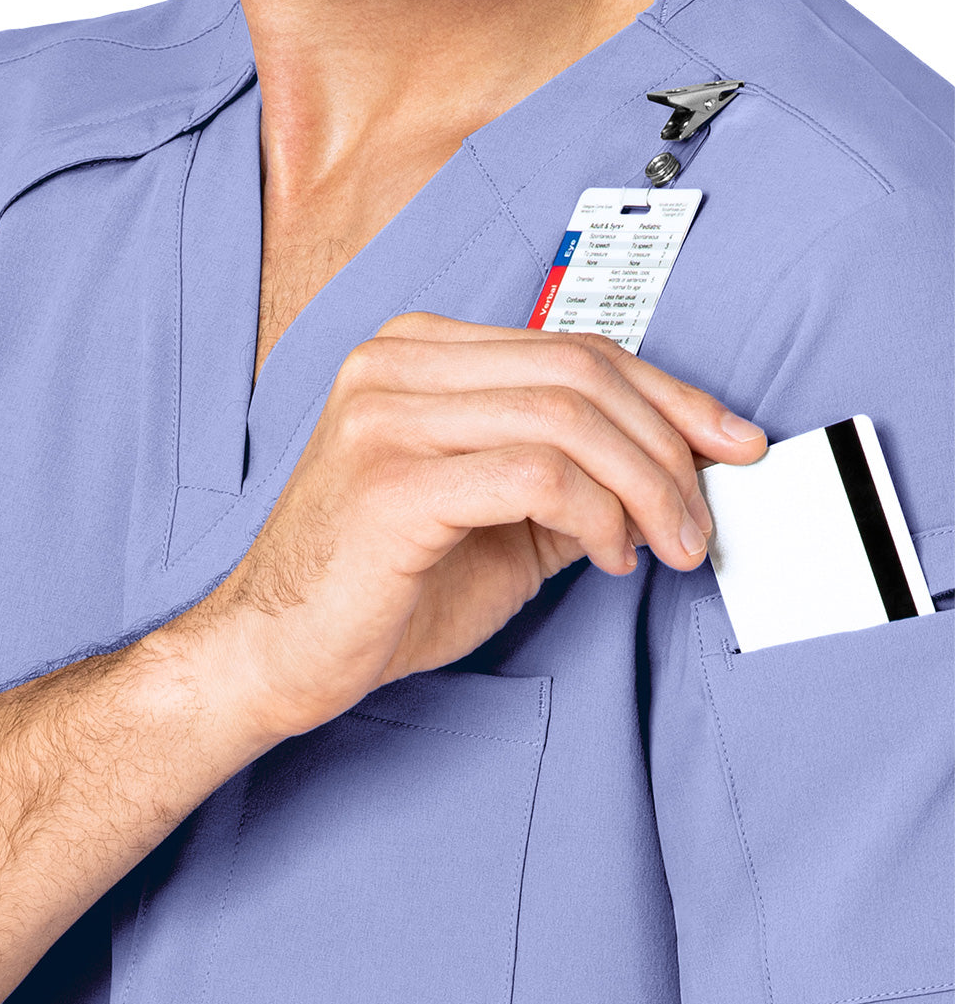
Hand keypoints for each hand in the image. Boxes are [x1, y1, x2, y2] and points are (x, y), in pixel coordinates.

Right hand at [192, 313, 765, 738]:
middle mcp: (396, 366)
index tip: (729, 442)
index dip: (670, 394)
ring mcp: (386, 416)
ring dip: (645, 488)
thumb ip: (571, 480)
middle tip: (702, 519)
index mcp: (418, 355)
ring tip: (666, 548)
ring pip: (569, 418)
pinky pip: (539, 475)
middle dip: (669, 447)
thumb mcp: (496, 521)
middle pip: (582, 371)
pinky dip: (598, 517)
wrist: (274, 654)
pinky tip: (606, 557)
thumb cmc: (378, 591)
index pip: (574, 348)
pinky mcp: (391, 480)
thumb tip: (675, 470)